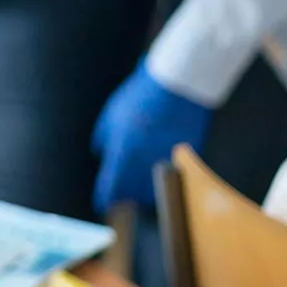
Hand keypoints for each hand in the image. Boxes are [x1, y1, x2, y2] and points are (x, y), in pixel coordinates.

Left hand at [91, 61, 212, 212]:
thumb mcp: (112, 115)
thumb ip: (103, 139)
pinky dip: (165, 172)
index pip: (108, 190)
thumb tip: (100, 153)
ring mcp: (166, 163)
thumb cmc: (140, 97)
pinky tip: (160, 159)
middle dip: (125, 193)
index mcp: (121, 155)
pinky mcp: (186, 158)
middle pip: (131, 194)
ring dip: (146, 186)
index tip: (102, 202)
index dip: (104, 198)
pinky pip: (172, 174)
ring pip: (154, 189)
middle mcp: (143, 165)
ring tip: (142, 174)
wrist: (178, 84)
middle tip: (122, 187)